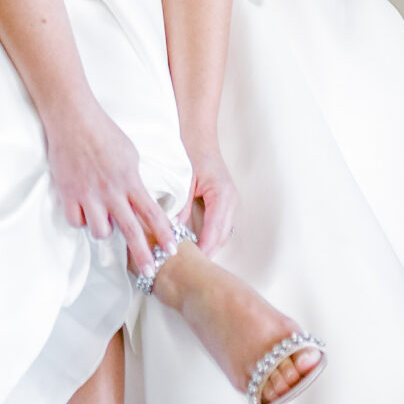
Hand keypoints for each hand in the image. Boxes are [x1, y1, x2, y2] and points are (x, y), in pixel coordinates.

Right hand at [46, 103, 172, 277]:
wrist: (72, 118)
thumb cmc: (103, 131)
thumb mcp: (130, 153)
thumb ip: (134, 178)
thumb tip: (139, 196)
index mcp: (130, 180)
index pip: (152, 213)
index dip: (164, 234)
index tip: (172, 250)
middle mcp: (111, 191)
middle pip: (130, 231)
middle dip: (143, 255)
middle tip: (150, 272)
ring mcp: (89, 194)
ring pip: (100, 231)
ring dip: (104, 229)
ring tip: (103, 219)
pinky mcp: (68, 194)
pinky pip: (76, 221)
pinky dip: (81, 219)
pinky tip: (83, 211)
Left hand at [180, 135, 237, 258]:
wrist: (198, 134)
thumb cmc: (190, 152)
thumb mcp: (184, 181)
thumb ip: (180, 207)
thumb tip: (173, 231)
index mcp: (222, 195)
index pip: (214, 230)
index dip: (204, 249)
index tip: (194, 264)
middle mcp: (231, 200)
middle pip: (221, 236)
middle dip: (208, 253)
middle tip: (191, 269)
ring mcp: (231, 202)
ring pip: (223, 234)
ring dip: (210, 247)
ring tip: (194, 262)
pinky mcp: (226, 202)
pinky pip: (220, 226)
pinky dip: (211, 237)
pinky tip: (197, 245)